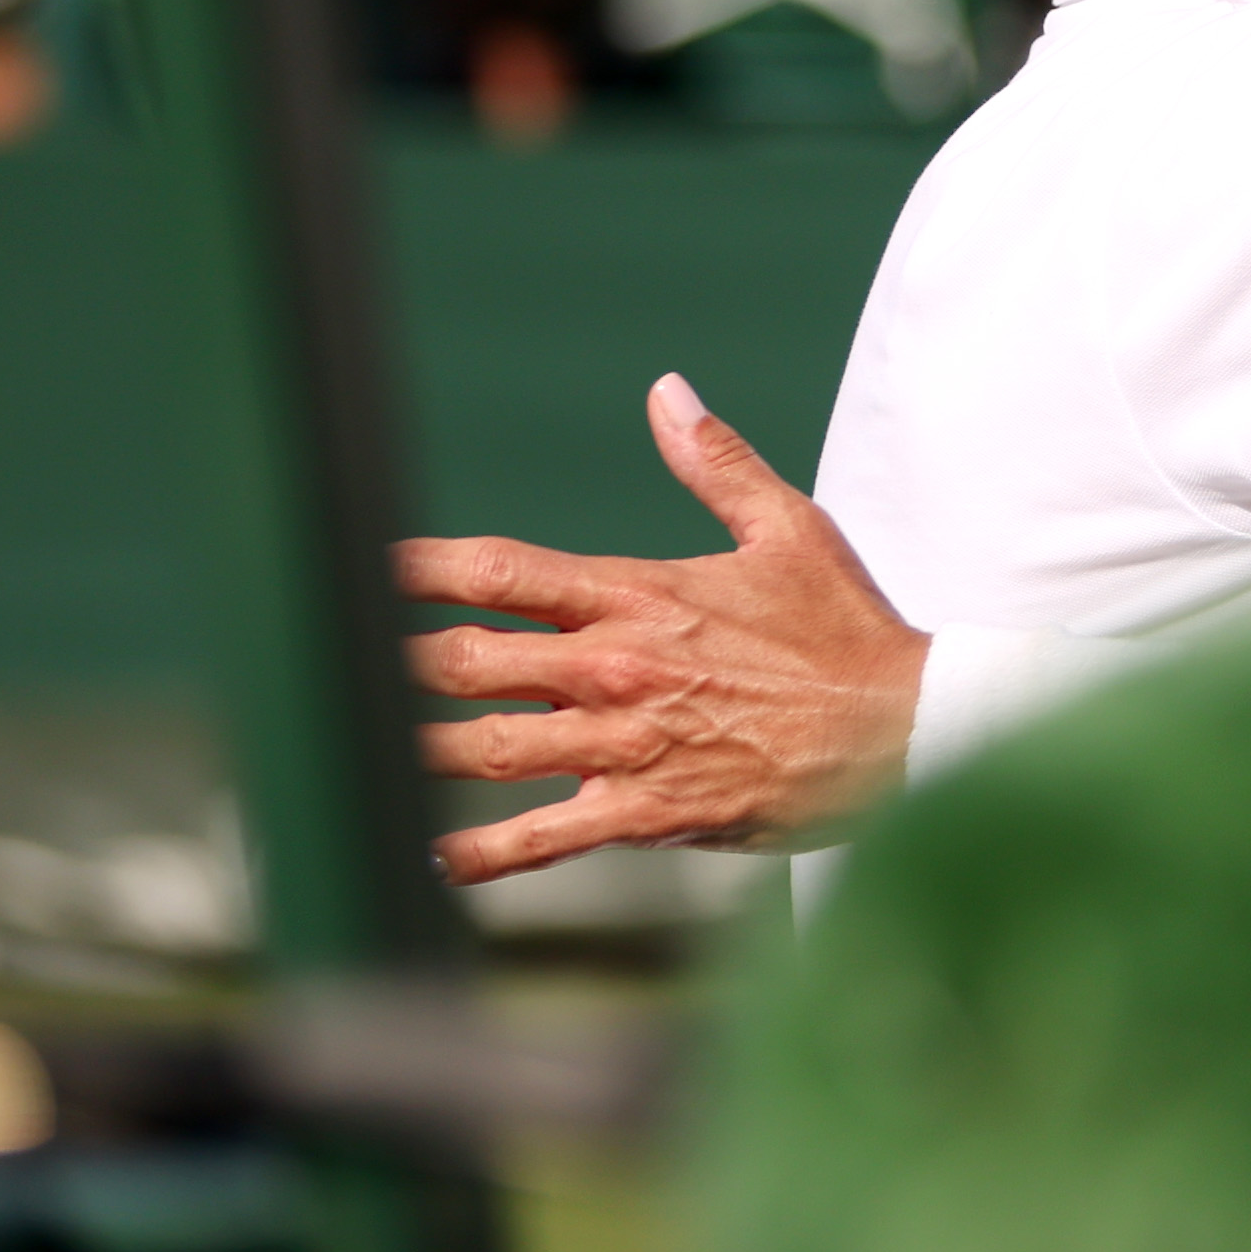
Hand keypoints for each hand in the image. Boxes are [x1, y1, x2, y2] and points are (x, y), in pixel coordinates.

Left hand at [396, 374, 927, 884]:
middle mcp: (616, 669)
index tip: (366, 567)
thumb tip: (666, 394)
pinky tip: (438, 858)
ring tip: (363, 749)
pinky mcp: (649, 814)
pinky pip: (544, 840)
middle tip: (344, 664)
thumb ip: (715, 463)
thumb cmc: (847, 632)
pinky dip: (483, 854)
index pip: (503, 574)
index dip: (422, 568)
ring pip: (485, 749)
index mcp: (639, 596)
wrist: (906, 728)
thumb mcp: (789, 529)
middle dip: (396, 664)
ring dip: (416, 749)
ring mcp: (625, 747)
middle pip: (464, 663)